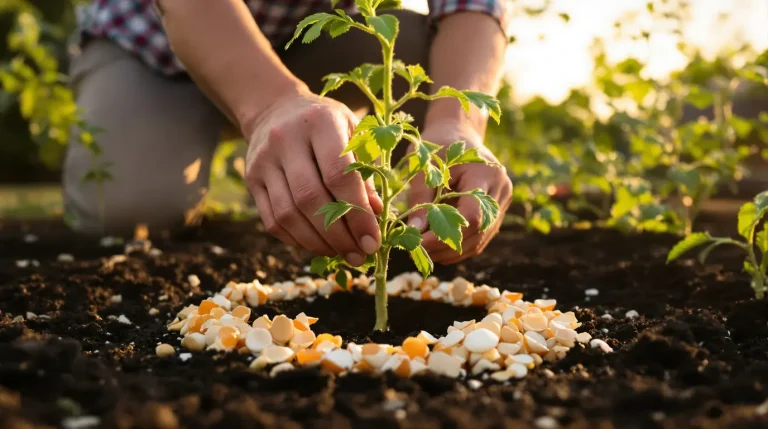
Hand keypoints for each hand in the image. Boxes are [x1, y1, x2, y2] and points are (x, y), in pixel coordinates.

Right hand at [244, 90, 382, 265]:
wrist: (276, 109)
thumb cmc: (327, 124)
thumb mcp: (353, 133)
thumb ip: (366, 170)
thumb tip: (376, 214)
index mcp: (320, 121)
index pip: (339, 174)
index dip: (358, 213)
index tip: (373, 240)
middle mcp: (286, 139)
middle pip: (310, 198)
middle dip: (338, 235)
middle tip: (359, 255)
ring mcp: (263, 160)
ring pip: (288, 214)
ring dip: (318, 243)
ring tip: (341, 254)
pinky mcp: (250, 178)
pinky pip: (272, 220)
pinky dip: (296, 240)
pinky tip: (318, 246)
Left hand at [407, 119, 511, 263]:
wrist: (458, 132)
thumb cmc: (438, 145)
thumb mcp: (425, 164)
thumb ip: (420, 197)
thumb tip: (415, 231)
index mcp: (486, 173)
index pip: (472, 215)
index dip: (446, 234)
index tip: (419, 242)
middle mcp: (501, 189)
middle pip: (478, 232)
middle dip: (446, 246)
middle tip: (416, 251)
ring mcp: (503, 202)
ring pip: (480, 240)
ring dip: (452, 251)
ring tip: (424, 251)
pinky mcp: (497, 212)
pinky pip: (480, 238)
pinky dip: (459, 247)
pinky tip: (437, 249)